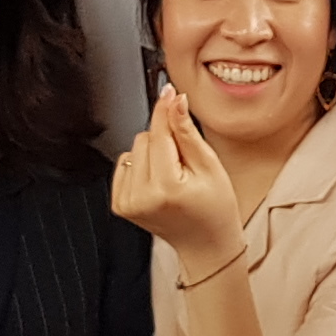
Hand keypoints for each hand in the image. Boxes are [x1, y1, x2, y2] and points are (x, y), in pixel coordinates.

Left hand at [110, 88, 244, 269]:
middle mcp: (141, 196)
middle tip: (185, 163)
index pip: (159, 133)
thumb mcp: (210, 166)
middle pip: (145, 138)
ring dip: (153, 153)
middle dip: (165, 141)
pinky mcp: (120, 204)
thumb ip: (188, 133)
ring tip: (173, 175)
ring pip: (134, 149)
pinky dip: (141, 166)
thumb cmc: (215, 209)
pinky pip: (124, 164)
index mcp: (166, 187)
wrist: (205, 244)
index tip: (170, 92)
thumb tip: (175, 101)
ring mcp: (127, 202)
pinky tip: (159, 181)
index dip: (166, 110)